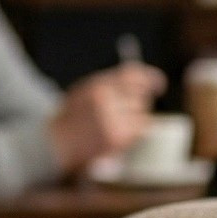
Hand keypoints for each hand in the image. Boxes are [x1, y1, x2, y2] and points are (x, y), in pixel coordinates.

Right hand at [46, 61, 165, 172]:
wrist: (58, 142)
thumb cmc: (75, 115)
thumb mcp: (88, 90)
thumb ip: (113, 82)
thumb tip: (146, 78)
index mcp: (98, 85)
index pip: (133, 75)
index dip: (150, 77)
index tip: (159, 84)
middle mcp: (106, 100)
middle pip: (141, 95)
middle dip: (138, 100)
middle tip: (125, 108)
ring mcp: (113, 119)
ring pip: (142, 112)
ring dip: (136, 115)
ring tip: (115, 121)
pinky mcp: (118, 138)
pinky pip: (140, 128)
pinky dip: (135, 129)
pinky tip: (118, 131)